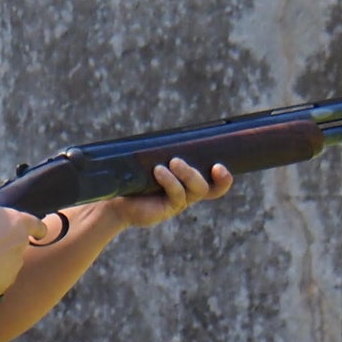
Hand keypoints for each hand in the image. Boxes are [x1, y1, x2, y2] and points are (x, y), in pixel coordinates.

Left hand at [111, 158, 233, 229]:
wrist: (118, 196)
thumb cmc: (136, 174)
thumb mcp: (153, 158)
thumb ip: (166, 148)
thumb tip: (177, 132)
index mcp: (190, 180)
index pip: (215, 184)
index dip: (224, 179)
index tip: (219, 167)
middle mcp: (189, 192)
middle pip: (209, 187)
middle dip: (211, 175)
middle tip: (199, 163)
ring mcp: (180, 201)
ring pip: (197, 189)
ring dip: (187, 173)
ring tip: (173, 162)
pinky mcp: (169, 208)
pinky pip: (177, 194)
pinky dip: (170, 180)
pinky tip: (158, 171)